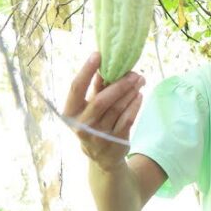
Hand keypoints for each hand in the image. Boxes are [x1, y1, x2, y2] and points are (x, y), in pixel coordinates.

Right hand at [63, 52, 144, 169]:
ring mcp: (99, 135)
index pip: (75, 88)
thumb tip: (105, 64)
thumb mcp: (89, 107)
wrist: (102, 156)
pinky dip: (135, 105)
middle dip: (119, 84)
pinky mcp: (115, 141)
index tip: (98, 54)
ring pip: (118, 108)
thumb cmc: (94, 123)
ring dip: (131, 92)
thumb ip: (95, 88)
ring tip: (140, 81)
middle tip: (134, 73)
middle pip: (101, 100)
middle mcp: (81, 125)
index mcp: (70, 112)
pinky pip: (128, 119)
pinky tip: (139, 96)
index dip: (86, 70)